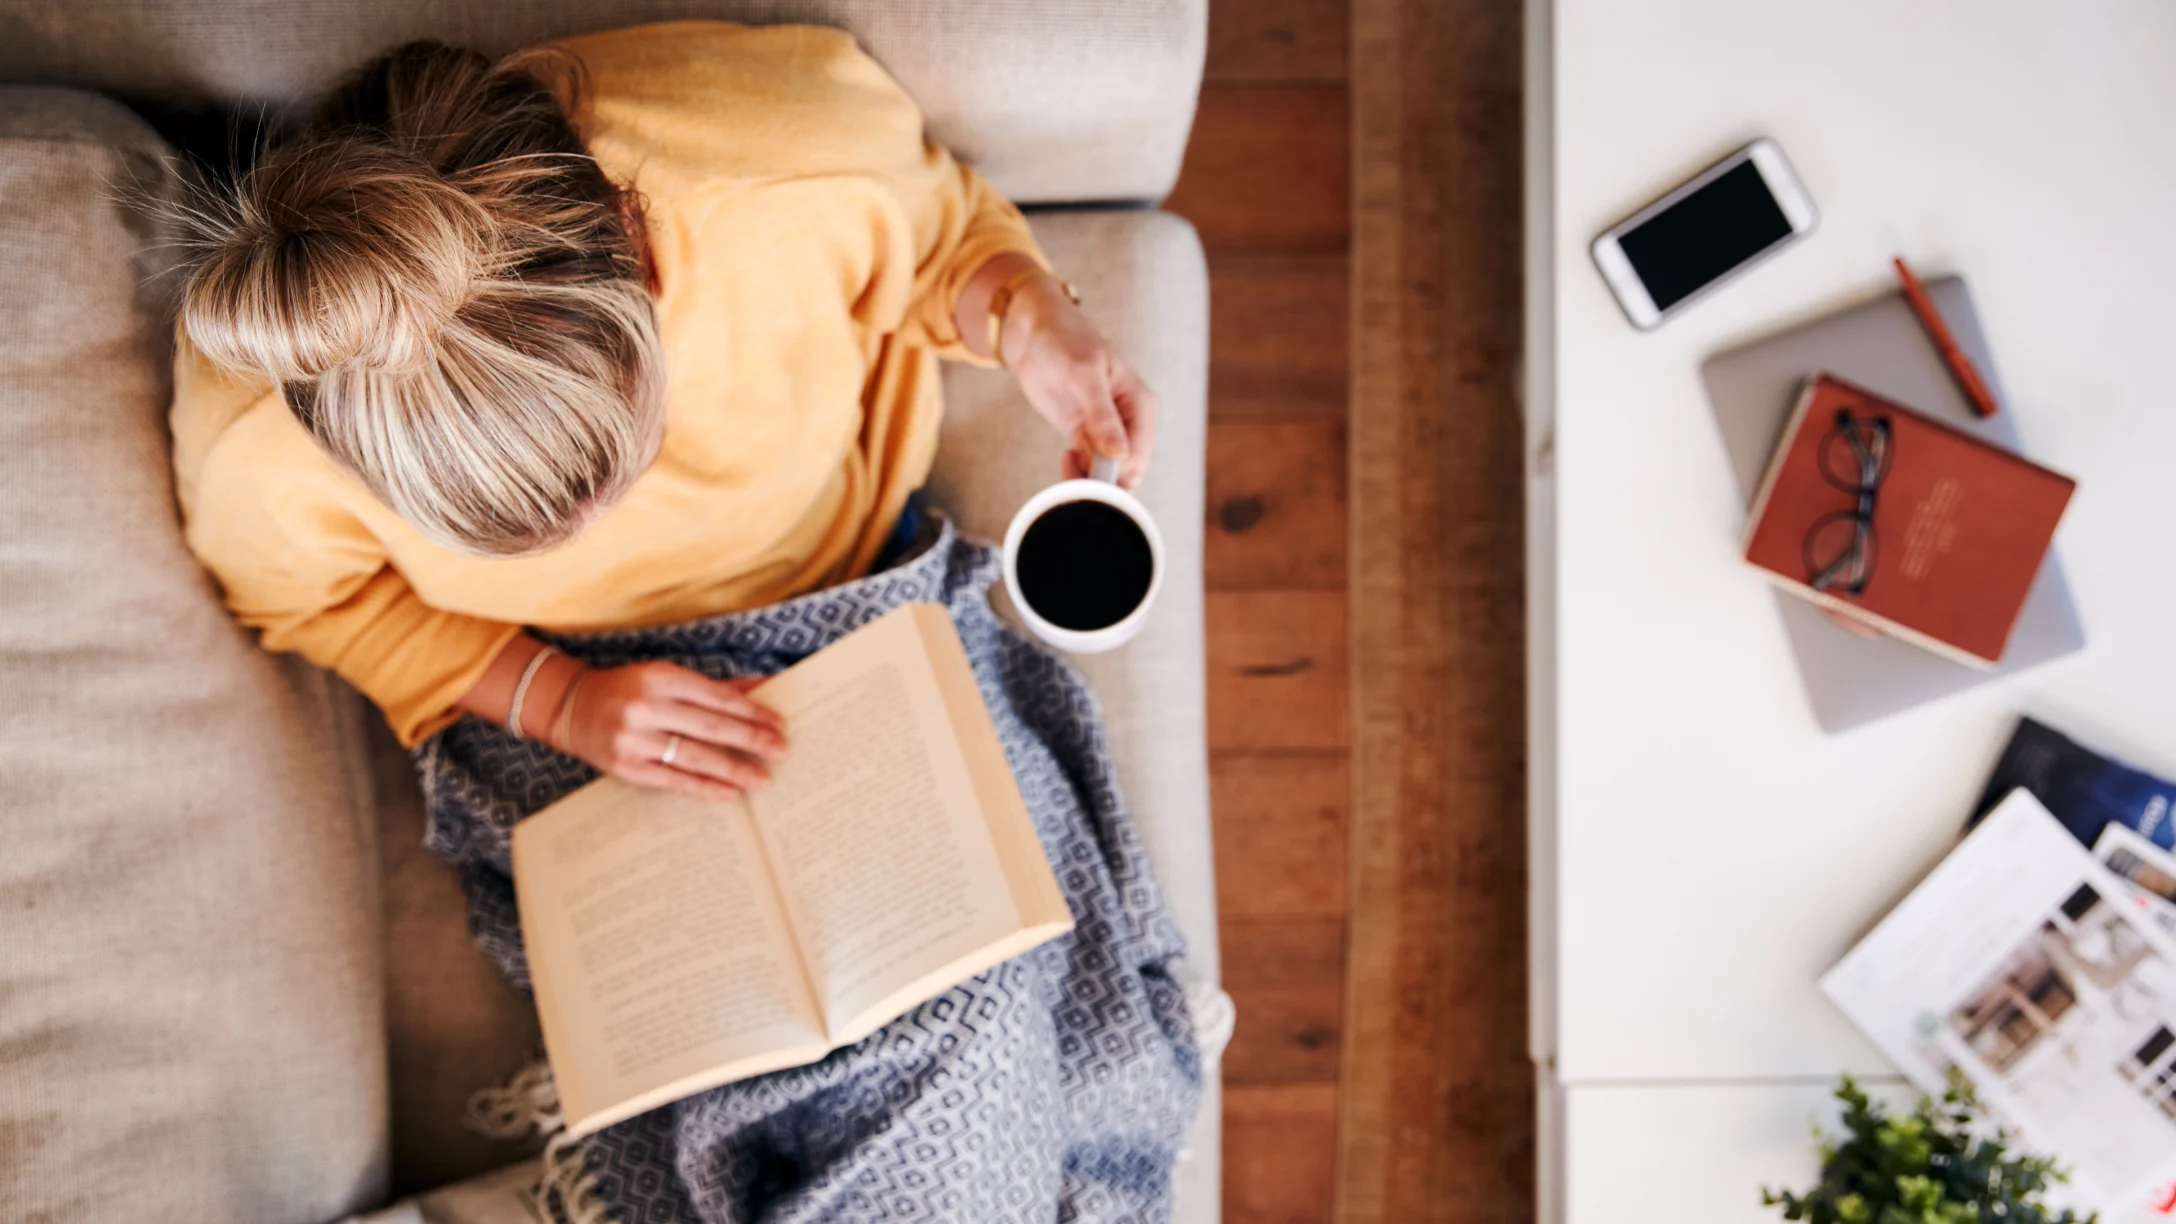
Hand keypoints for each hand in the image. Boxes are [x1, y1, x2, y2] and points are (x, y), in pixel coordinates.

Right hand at [556, 662, 786, 800]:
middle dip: (750, 740)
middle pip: (710, 726)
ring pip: (694, 756)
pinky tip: (729, 792)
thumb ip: (714, 686)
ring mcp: (634, 739)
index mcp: (660, 677)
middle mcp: (646, 706)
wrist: (572, 708)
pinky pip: (673, 780)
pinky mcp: (625, 767)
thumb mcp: (667, 678)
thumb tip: (763, 686)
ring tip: (762, 779)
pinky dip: (704, 787)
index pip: (716, 696)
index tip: (778, 723)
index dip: (751, 711)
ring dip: (733, 769)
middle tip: (781, 751)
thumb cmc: (630, 690)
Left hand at [1002, 277, 1159, 488]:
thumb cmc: (1064, 341)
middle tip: (1075, 466)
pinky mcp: (1084, 437)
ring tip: (1068, 458)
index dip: (1117, 472)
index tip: (1090, 470)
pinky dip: (1077, 472)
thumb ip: (1102, 416)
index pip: (1139, 455)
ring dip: (1088, 479)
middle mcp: (1129, 423)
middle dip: (1104, 480)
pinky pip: (1088, 469)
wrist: (1033, 333)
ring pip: (1108, 475)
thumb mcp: (1083, 374)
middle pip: (1128, 471)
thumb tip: (1120, 454)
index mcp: (1140, 405)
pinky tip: (1066, 456)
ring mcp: (1106, 432)